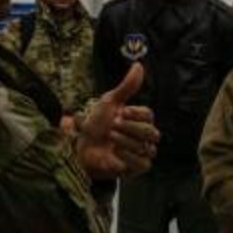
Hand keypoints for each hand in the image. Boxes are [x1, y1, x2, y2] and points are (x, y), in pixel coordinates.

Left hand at [76, 63, 157, 182]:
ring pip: (145, 147)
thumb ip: (127, 86)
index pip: (149, 115)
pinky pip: (143, 163)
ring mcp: (143, 152)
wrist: (82, 147)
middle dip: (130, 128)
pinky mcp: (138, 168)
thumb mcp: (109, 102)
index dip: (135, 113)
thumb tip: (139, 65)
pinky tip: (116, 152)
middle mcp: (145, 136)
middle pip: (150, 132)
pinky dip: (129, 156)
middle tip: (113, 126)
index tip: (121, 112)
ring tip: (110, 138)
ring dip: (125, 141)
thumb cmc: (96, 124)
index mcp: (141, 119)